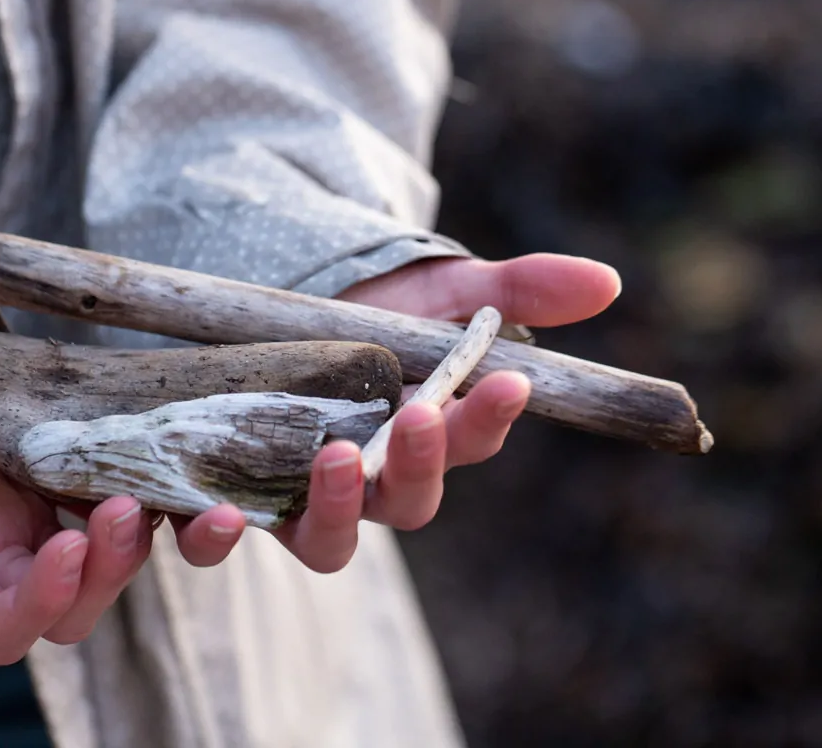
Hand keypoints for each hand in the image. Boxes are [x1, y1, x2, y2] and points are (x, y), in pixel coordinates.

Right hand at [0, 294, 152, 662]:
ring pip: (114, 555)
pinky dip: (163, 482)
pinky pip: (126, 486)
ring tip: (186, 489)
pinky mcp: (69, 453)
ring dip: (157, 538)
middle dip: (112, 572)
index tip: (65, 543)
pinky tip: (182, 447)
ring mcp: (36, 499)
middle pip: (73, 605)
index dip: (39, 605)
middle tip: (127, 505)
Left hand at [169, 253, 621, 571]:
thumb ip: (514, 288)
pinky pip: (221, 535)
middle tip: (415, 418)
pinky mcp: (228, 492)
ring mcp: (297, 493)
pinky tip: (216, 510)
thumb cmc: (370, 307)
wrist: (273, 304)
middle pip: (404, 503)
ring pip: (323, 538)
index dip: (489, 419)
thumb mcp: (436, 288)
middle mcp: (368, 480)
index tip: (508, 381)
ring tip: (334, 459)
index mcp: (421, 436)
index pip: (468, 443)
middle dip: (418, 466)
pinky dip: (215, 533)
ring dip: (333, 510)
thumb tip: (606, 282)